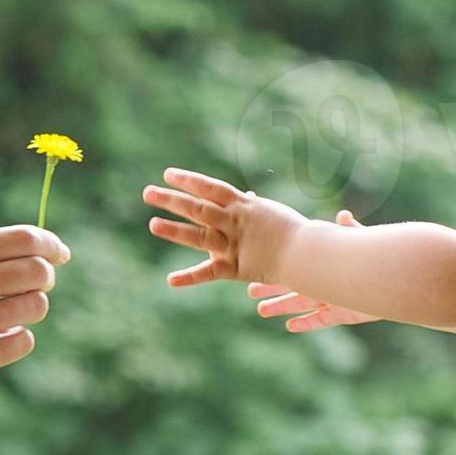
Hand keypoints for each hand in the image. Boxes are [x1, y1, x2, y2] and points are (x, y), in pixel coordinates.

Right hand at [0, 225, 69, 400]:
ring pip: (36, 307)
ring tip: (5, 315)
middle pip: (38, 272)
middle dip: (43, 279)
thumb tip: (41, 253)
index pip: (25, 239)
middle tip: (31, 288)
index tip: (58, 254)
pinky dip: (16, 339)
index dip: (51, 245)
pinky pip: (23, 341)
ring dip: (30, 310)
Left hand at [144, 168, 306, 287]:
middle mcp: (234, 222)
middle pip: (197, 208)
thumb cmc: (293, 231)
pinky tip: (170, 280)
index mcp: (242, 206)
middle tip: (147, 193)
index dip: (189, 180)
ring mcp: (233, 245)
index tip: (168, 174)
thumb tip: (246, 196)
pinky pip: (210, 273)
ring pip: (199, 236)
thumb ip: (253, 206)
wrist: (308, 254)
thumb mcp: (271, 212)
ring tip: (152, 224)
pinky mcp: (236, 268)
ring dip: (174, 230)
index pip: (210, 187)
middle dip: (171, 200)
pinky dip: (190, 277)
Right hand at [253, 213, 377, 329]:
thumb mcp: (362, 242)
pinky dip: (306, 323)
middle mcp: (326, 281)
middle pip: (294, 285)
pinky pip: (320, 320)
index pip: (297, 264)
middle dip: (272, 289)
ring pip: (302, 303)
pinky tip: (290, 326)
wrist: (398, 282)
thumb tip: (343, 215)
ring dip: (282, 307)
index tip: (261, 266)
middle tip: (251, 290)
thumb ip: (351, 230)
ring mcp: (333, 298)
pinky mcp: (343, 314)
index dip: (279, 267)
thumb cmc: (379, 258)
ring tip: (263, 310)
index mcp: (326, 262)